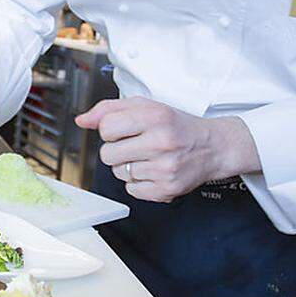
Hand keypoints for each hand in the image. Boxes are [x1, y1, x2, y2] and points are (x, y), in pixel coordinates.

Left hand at [75, 97, 261, 202]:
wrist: (214, 147)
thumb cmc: (177, 126)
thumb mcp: (146, 106)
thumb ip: (110, 109)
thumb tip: (82, 120)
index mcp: (154, 116)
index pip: (106, 128)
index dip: (110, 130)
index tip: (124, 130)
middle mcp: (161, 142)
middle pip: (107, 155)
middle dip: (117, 150)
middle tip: (136, 145)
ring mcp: (164, 168)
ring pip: (118, 174)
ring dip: (128, 167)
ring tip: (148, 157)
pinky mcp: (167, 189)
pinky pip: (131, 190)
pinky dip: (139, 183)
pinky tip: (154, 171)